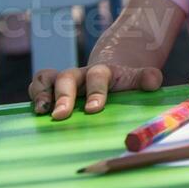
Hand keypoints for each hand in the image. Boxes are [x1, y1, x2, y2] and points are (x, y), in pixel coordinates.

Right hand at [29, 64, 163, 119]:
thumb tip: (154, 81)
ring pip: (47, 78)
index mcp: (102, 72)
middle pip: (67, 77)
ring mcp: (63, 80)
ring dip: (42, 93)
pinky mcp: (51, 88)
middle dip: (64, 96)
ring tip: (42, 111)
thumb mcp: (137, 78)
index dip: (95, 91)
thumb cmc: (124, 81)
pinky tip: (35, 111)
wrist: (110, 71)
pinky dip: (34, 95)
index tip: (94, 109)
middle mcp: (79, 74)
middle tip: (61, 115)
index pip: (98, 76)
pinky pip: (37, 85)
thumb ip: (146, 78)